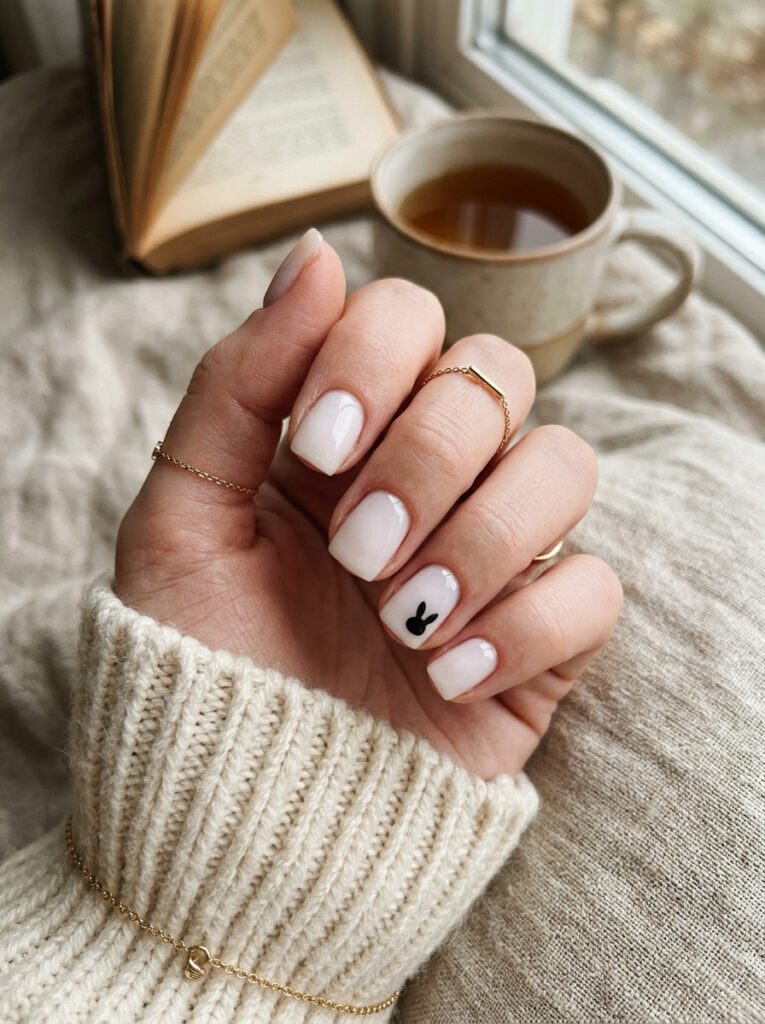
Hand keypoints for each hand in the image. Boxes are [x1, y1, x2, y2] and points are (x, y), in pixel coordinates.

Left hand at [116, 232, 621, 779]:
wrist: (246, 817)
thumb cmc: (201, 664)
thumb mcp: (181, 517)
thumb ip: (236, 383)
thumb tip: (315, 256)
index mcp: (342, 434)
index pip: (408, 318)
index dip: (376, 358)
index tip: (319, 445)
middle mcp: (427, 478)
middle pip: (497, 379)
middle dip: (427, 460)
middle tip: (357, 553)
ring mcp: (491, 554)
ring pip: (565, 466)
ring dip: (485, 538)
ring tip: (403, 621)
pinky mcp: (542, 638)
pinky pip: (595, 589)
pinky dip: (528, 627)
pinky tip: (447, 677)